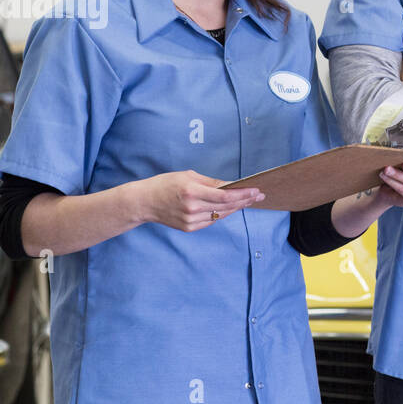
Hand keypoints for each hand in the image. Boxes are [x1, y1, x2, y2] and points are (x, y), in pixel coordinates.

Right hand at [135, 170, 263, 230]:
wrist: (144, 202)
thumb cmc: (165, 184)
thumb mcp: (187, 176)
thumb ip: (211, 182)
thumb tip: (231, 185)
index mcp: (191, 191)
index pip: (224, 196)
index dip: (243, 194)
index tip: (256, 190)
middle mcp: (192, 208)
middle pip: (226, 206)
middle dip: (245, 200)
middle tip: (259, 196)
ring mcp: (190, 220)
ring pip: (220, 215)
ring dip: (236, 208)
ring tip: (249, 201)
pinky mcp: (189, 228)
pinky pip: (211, 221)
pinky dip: (222, 214)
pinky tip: (232, 208)